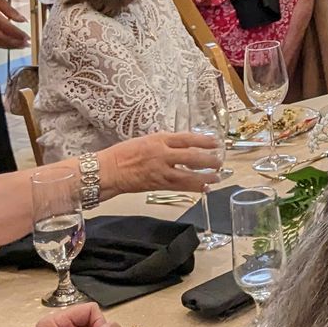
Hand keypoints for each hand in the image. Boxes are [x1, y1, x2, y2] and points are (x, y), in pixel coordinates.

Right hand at [0, 0, 28, 48]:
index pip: (7, 27)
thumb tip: (23, 20)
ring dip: (8, 46)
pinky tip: (7, 44)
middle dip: (15, 43)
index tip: (27, 38)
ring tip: (19, 46)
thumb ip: (10, 10)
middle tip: (26, 45)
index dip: (18, 34)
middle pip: (1, 38)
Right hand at [104, 130, 221, 194]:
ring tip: (217, 176)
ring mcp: (160, 171)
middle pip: (191, 157)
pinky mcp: (158, 185)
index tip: (215, 142)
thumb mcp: (146, 140)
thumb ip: (164, 143)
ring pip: (188, 175)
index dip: (203, 140)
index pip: (186, 138)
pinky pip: (180, 187)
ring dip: (205, 176)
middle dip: (208, 159)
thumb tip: (182, 146)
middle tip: (219, 160)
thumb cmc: (123, 154)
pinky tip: (204, 188)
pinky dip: (193, 187)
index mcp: (159, 140)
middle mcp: (162, 154)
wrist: (107, 170)